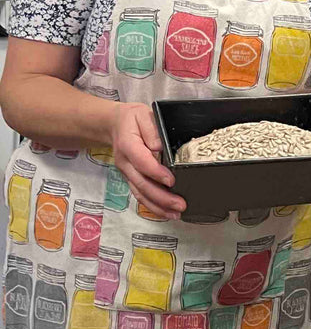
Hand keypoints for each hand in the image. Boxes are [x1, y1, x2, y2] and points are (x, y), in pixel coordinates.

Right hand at [110, 102, 184, 218]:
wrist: (113, 125)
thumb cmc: (132, 119)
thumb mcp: (142, 115)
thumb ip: (152, 130)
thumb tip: (160, 147)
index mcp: (128, 145)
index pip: (142, 162)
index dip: (156, 173)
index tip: (171, 180)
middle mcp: (126, 163)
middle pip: (141, 184)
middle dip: (161, 197)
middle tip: (180, 205)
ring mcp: (127, 173)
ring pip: (140, 194)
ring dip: (157, 206)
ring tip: (175, 214)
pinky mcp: (131, 178)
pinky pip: (140, 194)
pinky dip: (152, 205)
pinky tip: (166, 212)